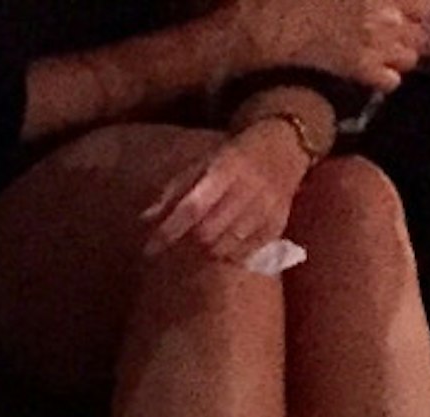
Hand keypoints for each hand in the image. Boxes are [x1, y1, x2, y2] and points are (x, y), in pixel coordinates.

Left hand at [145, 118, 312, 258]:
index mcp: (227, 169)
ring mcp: (267, 208)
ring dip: (205, 252)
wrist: (284, 146)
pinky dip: (227, 255)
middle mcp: (250, 189)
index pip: (193, 208)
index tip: (149, 249)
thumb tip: (145, 219)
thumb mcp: (202, 164)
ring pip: (225, 247)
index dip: (168, 231)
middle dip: (187, 243)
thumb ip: (174, 191)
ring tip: (199, 244)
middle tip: (178, 243)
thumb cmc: (234, 158)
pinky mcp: (277, 224)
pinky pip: (245, 254)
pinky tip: (221, 245)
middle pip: (208, 233)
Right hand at [229, 0, 419, 91]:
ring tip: (383, 56)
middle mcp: (388, 14)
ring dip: (399, 55)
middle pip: (420, 27)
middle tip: (390, 33)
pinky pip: (391, 81)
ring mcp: (377, 43)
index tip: (404, 10)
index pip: (425, 3)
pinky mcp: (361, 69)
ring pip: (411, 55)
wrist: (270, 28)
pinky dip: (384, 79)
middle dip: (409, 30)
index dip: (415, 7)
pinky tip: (372, 75)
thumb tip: (369, 5)